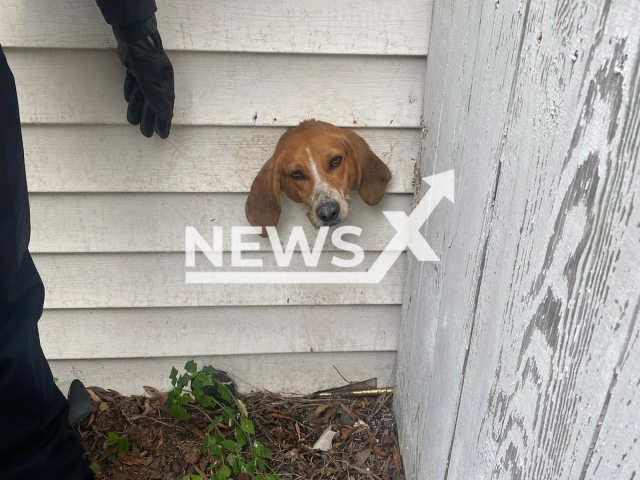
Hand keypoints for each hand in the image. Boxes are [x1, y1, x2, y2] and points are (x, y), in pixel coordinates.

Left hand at [113, 15, 174, 138]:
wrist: (134, 37)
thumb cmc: (146, 60)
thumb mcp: (152, 82)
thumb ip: (158, 99)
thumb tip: (167, 116)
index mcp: (165, 86)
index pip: (165, 109)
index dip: (164, 123)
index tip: (162, 135)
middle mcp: (158, 82)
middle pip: (153, 105)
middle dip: (150, 120)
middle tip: (146, 134)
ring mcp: (146, 75)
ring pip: (143, 96)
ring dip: (138, 109)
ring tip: (133, 122)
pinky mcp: (135, 68)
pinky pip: (134, 85)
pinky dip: (131, 93)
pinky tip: (128, 100)